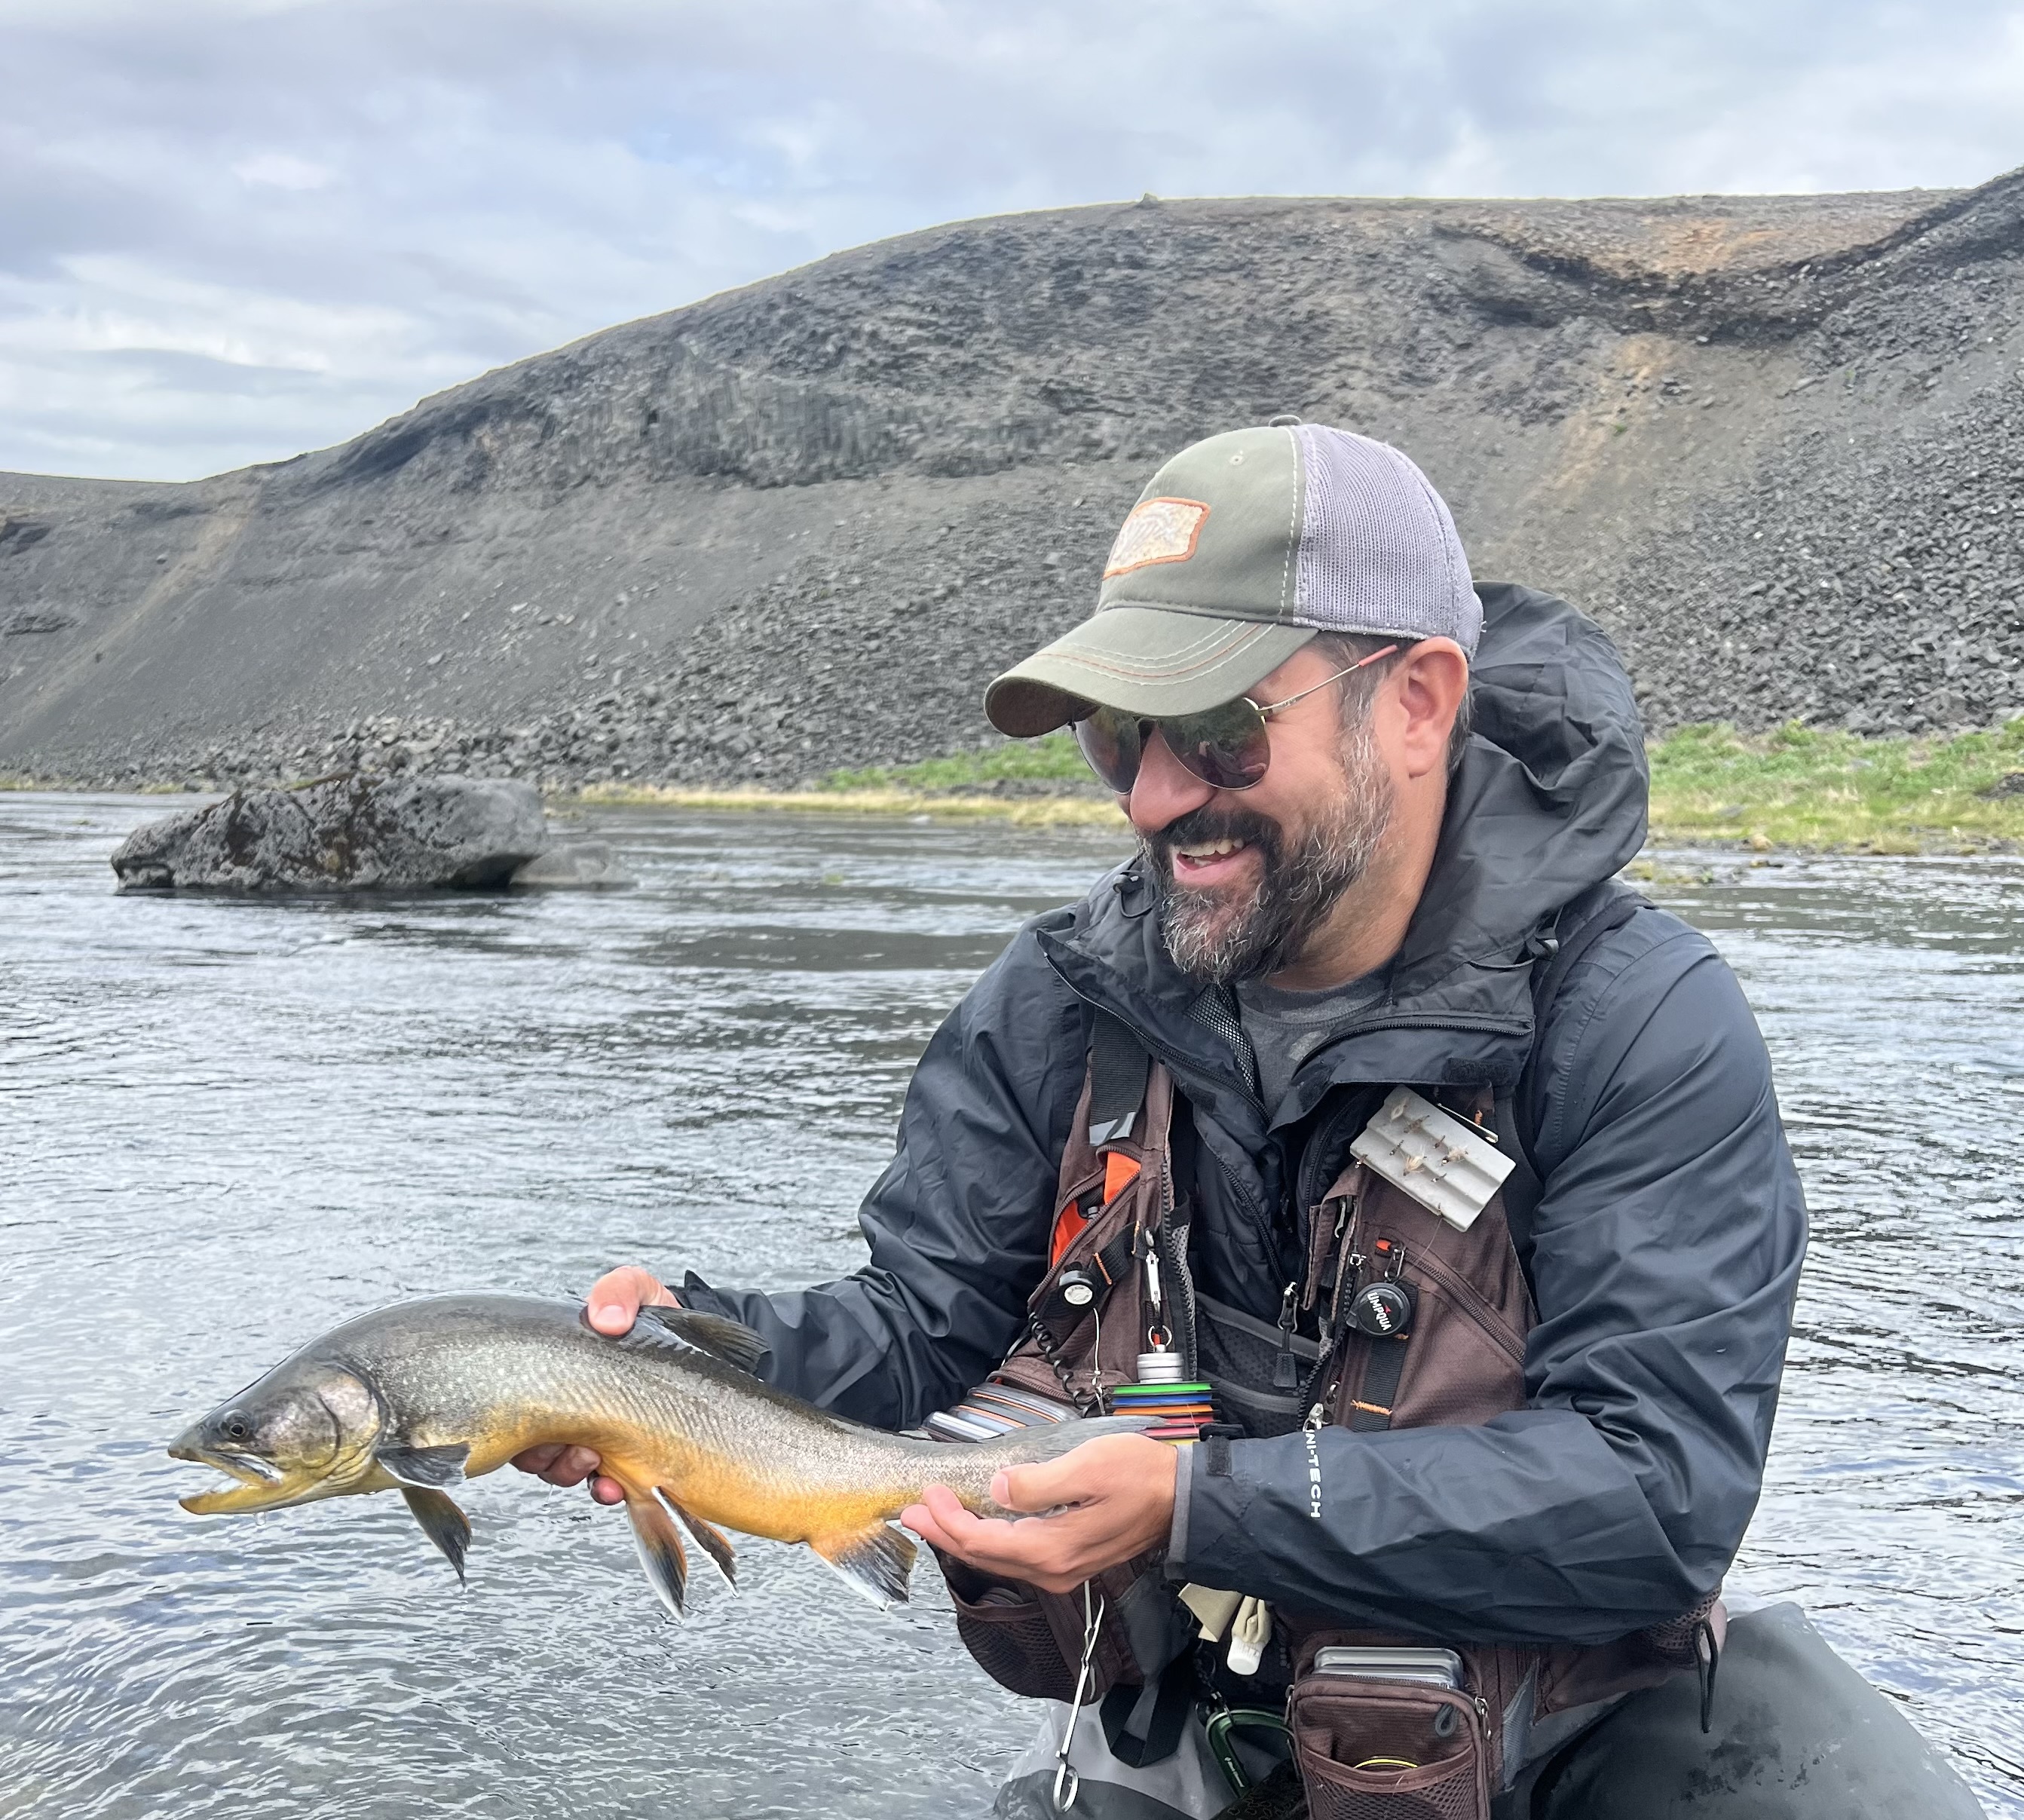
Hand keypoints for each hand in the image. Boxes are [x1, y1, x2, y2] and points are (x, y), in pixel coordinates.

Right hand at [509, 1265, 677, 1505]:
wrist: (700, 1347)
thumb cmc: (654, 1320)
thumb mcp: (637, 1290)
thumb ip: (618, 1291)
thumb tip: (605, 1319)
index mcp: (558, 1371)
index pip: (517, 1404)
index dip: (518, 1422)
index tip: (540, 1424)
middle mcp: (568, 1406)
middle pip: (530, 1446)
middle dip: (543, 1454)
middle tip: (572, 1444)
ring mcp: (595, 1434)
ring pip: (560, 1469)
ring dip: (569, 1470)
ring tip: (595, 1459)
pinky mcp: (625, 1459)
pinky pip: (602, 1486)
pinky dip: (603, 1490)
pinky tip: (614, 1485)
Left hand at [900, 1433, 1176, 1594]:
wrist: (1181, 1500)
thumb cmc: (1139, 1477)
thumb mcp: (1086, 1468)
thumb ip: (1037, 1483)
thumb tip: (997, 1488)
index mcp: (1052, 1549)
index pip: (982, 1542)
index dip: (948, 1520)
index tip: (926, 1496)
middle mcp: (1053, 1569)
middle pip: (984, 1557)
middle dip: (944, 1534)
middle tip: (912, 1513)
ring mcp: (1063, 1569)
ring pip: (998, 1560)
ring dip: (963, 1539)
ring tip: (935, 1519)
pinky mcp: (1070, 1560)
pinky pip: (1017, 1557)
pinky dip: (989, 1542)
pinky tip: (980, 1527)